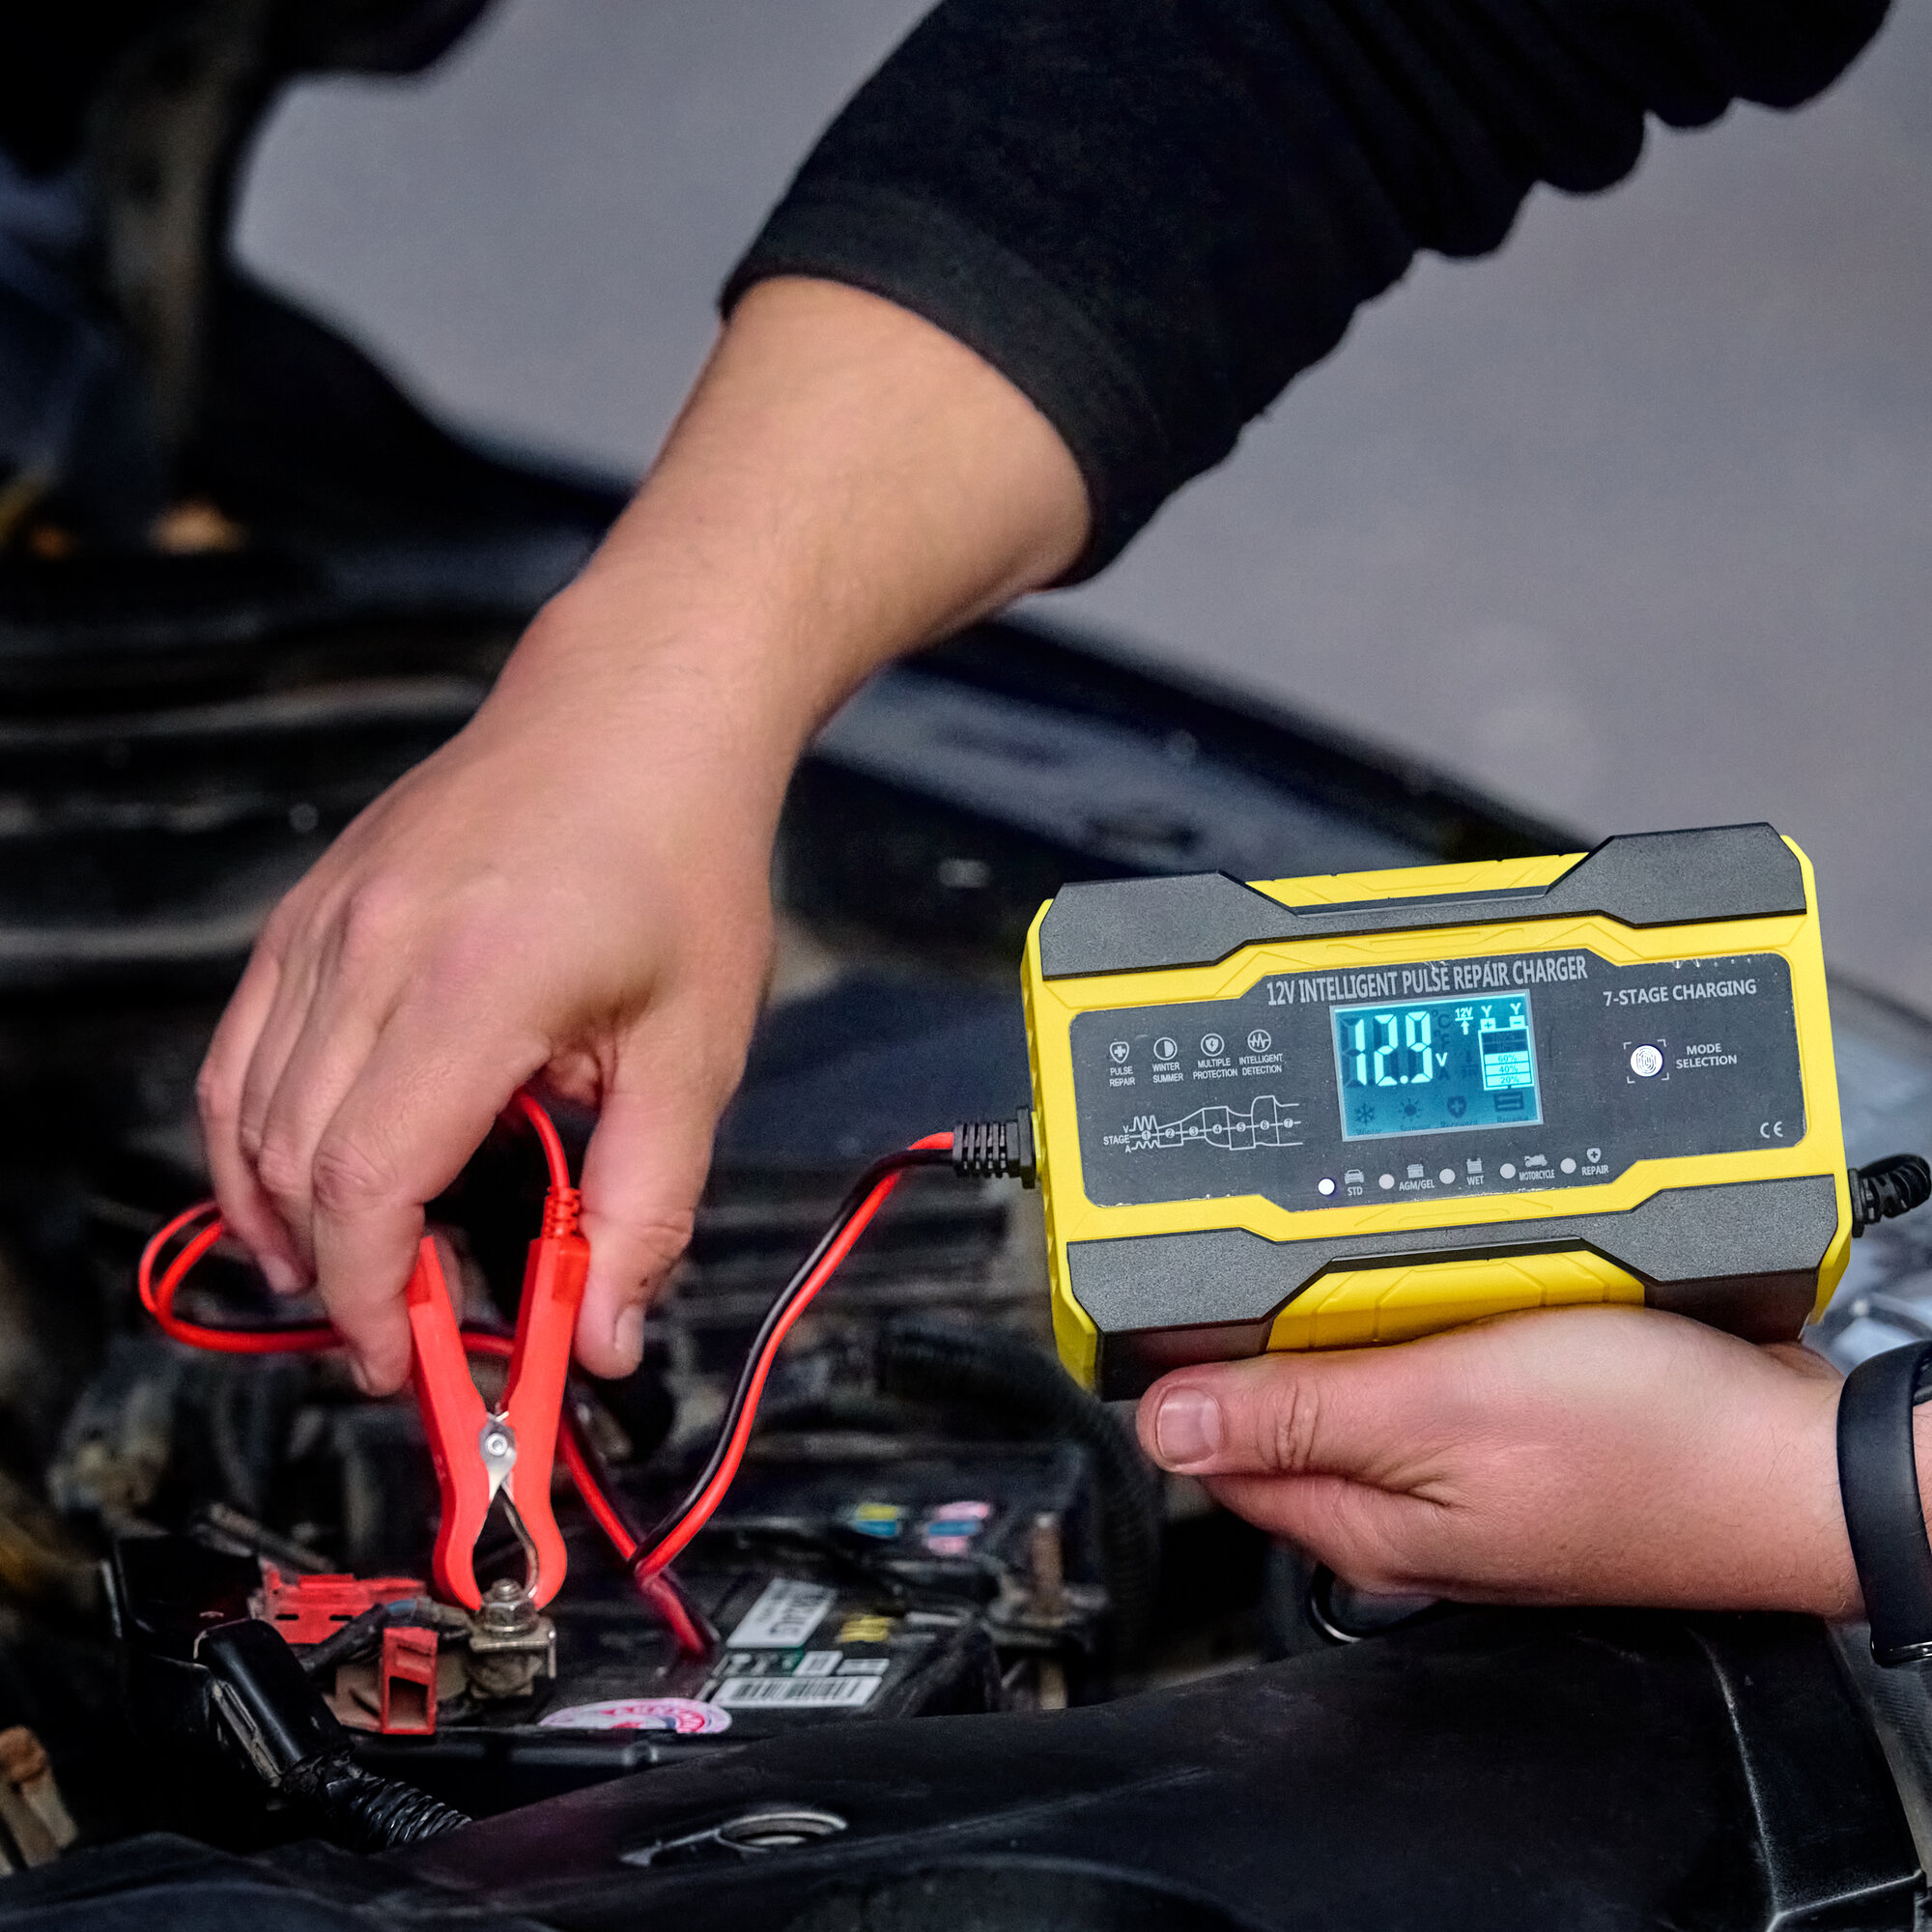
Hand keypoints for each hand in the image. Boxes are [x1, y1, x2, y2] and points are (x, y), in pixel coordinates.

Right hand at [196, 278, 1086, 1392]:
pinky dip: (258, 1133)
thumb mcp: (699, 1047)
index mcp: (474, 989)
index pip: (368, 1185)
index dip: (375, 1300)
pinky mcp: (312, 906)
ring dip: (287, 1215)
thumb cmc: (685, 867)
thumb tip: (605, 1340)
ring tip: (357, 1272)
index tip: (411, 1364)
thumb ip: (649, 1203)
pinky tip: (310, 1176)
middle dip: (342, 1275)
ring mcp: (325, 921)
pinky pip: (246, 1046)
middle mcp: (371, 952)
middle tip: (412, 1331)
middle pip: (299, 1164)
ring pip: (249, 1112)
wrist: (641, 710)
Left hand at [1135, 1306, 1857, 1616]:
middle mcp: (1405, 1505)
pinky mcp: (1522, 1429)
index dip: (1194, 1367)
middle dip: (1280, 1328)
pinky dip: (1435, 1312)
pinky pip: (1441, 1360)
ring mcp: (1466, 1470)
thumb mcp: (1447, 1410)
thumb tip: (1164, 1424)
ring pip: (1366, 1373)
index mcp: (1365, 1519)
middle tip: (1304, 1253)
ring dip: (1362, 1311)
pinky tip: (1459, 1278)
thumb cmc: (1651, 1447)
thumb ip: (1301, 1413)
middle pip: (1289, 1406)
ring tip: (1389, 1260)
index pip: (1221, 1448)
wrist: (1803, 1457)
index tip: (1190, 1289)